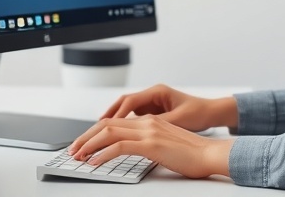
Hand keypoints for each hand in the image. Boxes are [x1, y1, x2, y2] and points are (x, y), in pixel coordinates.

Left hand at [69, 114, 234, 178]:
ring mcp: (149, 132)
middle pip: (107, 124)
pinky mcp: (151, 145)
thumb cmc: (193, 154)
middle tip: (74, 149)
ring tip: (79, 156)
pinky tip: (95, 163)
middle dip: (86, 137)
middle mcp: (147, 122)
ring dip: (89, 144)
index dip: (96, 132)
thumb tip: (133, 151)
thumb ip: (150, 143)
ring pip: (109, 133)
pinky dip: (103, 154)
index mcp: (150, 121)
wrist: (211, 154)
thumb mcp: (166, 144)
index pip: (115, 122)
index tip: (84, 143)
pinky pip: (119, 147)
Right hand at [99, 84, 237, 132]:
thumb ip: (158, 123)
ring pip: (127, 109)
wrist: (212, 113)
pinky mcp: (154, 111)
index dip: (116, 113)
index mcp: (158, 92)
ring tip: (100, 133)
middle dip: (109, 115)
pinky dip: (124, 124)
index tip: (105, 125)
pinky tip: (117, 134)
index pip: (130, 100)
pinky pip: (134, 116)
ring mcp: (152, 102)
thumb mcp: (178, 119)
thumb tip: (139, 129)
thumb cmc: (199, 113)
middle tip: (96, 128)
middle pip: (124, 103)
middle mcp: (153, 94)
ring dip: (114, 120)